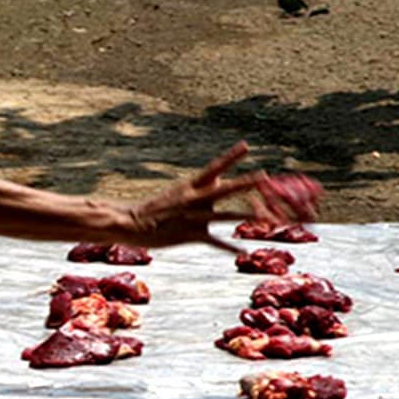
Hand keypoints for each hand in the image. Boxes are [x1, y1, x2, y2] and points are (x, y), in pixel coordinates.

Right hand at [122, 141, 273, 253]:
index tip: (246, 146)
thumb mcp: (178, 191)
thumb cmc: (157, 207)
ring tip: (266, 219)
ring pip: (224, 216)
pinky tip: (244, 252)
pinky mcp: (189, 235)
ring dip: (246, 217)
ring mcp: (192, 217)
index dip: (230, 157)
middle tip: (264, 175)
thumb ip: (203, 187)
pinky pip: (214, 242)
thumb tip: (222, 179)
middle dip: (245, 183)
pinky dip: (230, 248)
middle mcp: (193, 199)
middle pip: (223, 189)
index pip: (213, 168)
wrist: (132, 222)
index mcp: (189, 186)